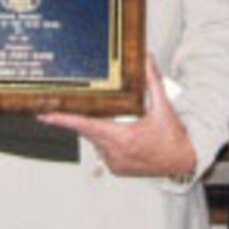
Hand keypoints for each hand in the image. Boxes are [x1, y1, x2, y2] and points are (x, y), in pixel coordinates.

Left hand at [41, 57, 196, 178]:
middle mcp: (114, 152)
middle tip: (67, 105)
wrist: (183, 162)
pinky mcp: (116, 169)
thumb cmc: (173, 138)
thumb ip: (153, 82)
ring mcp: (114, 162)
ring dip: (97, 128)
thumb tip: (146, 59)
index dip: (63, 119)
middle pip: (87, 130)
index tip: (45, 114)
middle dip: (78, 118)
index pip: (86, 125)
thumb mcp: (164, 107)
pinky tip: (118, 133)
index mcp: (122, 137)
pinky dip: (105, 140)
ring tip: (112, 119)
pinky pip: (102, 150)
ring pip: (94, 140)